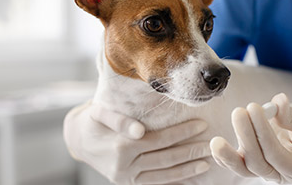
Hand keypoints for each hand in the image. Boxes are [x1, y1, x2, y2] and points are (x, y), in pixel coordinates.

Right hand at [63, 101, 210, 184]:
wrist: (79, 140)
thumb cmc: (93, 121)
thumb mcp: (100, 113)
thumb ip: (119, 120)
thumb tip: (140, 131)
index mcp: (120, 146)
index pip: (159, 139)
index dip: (182, 132)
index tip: (202, 124)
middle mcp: (124, 165)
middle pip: (165, 158)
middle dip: (191, 151)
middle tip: (212, 144)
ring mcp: (127, 178)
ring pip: (163, 175)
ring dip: (187, 170)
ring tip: (207, 163)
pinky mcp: (128, 184)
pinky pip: (155, 184)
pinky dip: (174, 182)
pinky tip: (190, 178)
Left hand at [209, 93, 291, 183]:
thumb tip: (278, 102)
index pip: (276, 154)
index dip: (263, 131)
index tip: (254, 107)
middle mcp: (281, 175)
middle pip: (257, 163)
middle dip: (246, 137)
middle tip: (239, 111)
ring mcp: (266, 170)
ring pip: (244, 168)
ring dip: (229, 155)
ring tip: (216, 141)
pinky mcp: (254, 160)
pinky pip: (238, 162)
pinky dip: (225, 156)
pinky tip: (216, 145)